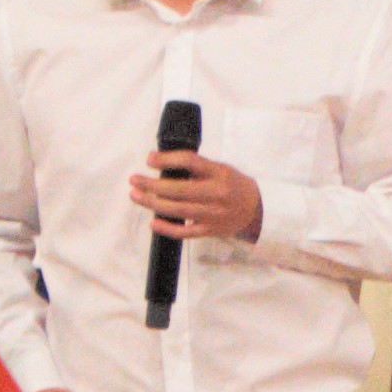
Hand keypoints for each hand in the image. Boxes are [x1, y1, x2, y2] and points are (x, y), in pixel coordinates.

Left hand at [127, 149, 265, 247]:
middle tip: (134, 180)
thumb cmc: (233, 186)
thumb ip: (196, 167)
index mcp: (218, 173)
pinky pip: (184, 232)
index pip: (190, 162)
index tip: (149, 160)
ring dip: (152, 203)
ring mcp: (212, 214)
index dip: (167, 159)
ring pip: (177, 210)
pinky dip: (166, 228)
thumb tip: (162, 162)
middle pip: (178, 189)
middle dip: (152, 185)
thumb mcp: (220, 169)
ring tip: (136, 195)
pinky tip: (153, 221)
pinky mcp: (209, 230)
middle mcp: (216, 194)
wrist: (256, 210)